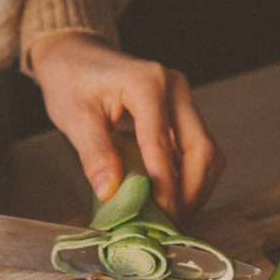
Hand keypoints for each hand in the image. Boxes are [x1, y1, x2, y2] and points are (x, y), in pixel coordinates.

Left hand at [29, 33, 224, 219]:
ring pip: (208, 152)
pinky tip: (172, 197)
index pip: (162, 143)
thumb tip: (110, 192)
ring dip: (195, 188)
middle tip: (169, 222)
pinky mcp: (183, 113)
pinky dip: (191, 177)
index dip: (163, 185)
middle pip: (201, 149)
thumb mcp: (74, 118)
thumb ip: (94, 154)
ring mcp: (183, 100)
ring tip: (171, 214)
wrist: (76, 57)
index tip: (158, 216)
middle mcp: (175, 88)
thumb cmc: (71, 82)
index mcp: (147, 84)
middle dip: (190, 192)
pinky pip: (198, 150)